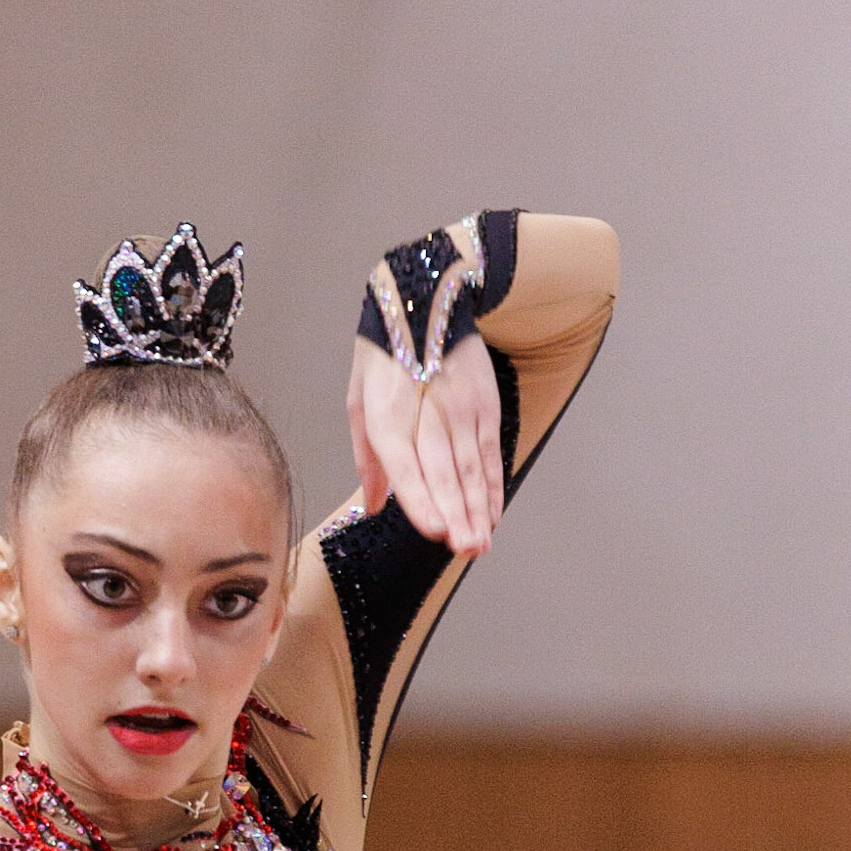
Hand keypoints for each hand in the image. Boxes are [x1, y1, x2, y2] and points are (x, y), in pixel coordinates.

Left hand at [346, 331, 502, 554]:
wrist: (424, 300)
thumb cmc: (382, 359)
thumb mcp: (358, 401)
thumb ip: (366, 459)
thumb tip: (372, 507)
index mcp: (386, 415)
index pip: (405, 465)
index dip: (421, 499)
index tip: (434, 531)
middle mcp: (426, 413)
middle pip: (443, 471)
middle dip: (456, 515)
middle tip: (464, 550)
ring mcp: (460, 409)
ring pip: (471, 467)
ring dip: (477, 509)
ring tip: (480, 543)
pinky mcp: (485, 404)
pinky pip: (490, 452)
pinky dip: (492, 485)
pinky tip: (492, 513)